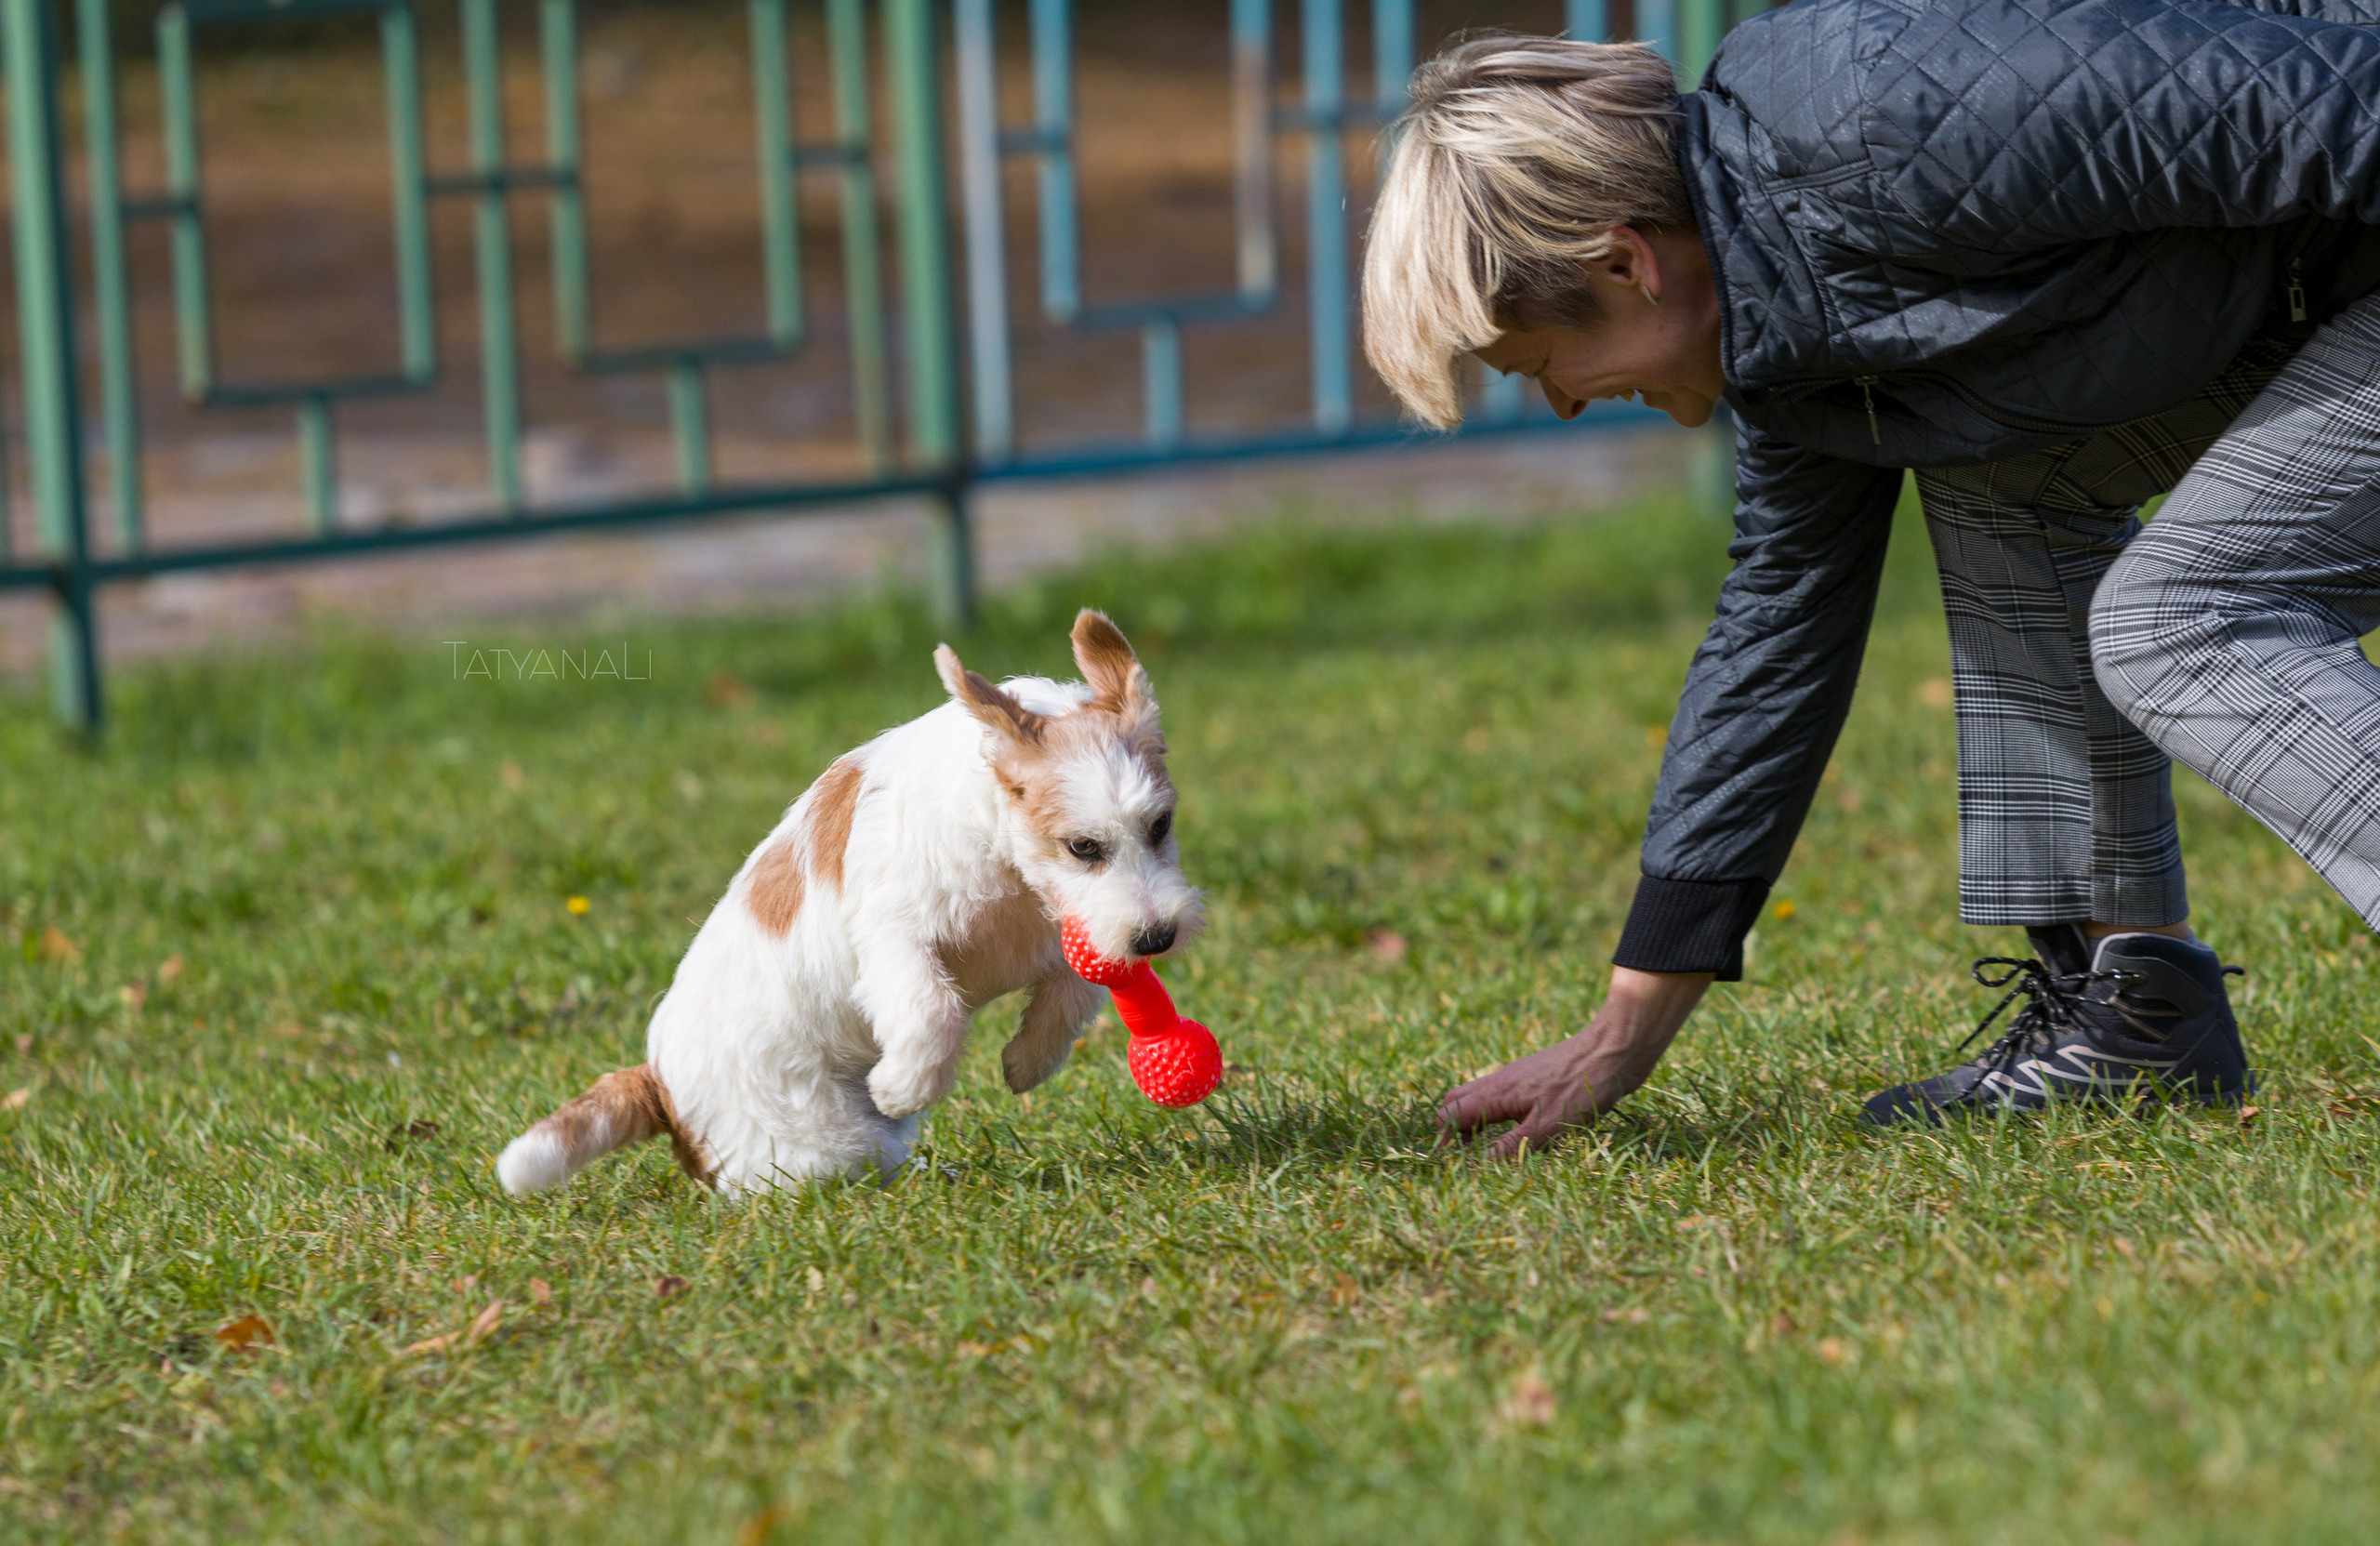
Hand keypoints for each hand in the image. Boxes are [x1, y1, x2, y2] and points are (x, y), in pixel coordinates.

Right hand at [1437, 967, 1712, 1157]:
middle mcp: (1500, 1081)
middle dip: (1453, 1127)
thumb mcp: (1549, 1126)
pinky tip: (1521, 1128)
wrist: (1615, 1049)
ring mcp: (1517, 1077)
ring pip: (1479, 1096)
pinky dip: (1497, 1112)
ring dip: (1475, 1120)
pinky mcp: (1535, 1077)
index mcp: (1497, 1093)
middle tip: (1465, 1154)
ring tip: (1489, 1147)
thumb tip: (1481, 1166)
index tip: (1454, 1163)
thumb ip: (1513, 1147)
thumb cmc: (1583, 1087)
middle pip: (1457, 1100)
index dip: (1445, 1139)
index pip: (1451, 1113)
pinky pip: (1501, 1094)